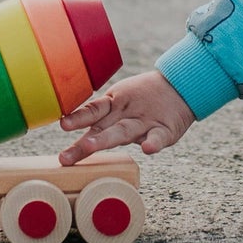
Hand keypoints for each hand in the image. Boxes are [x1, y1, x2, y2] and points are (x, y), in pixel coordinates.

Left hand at [58, 71, 193, 163]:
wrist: (180, 86)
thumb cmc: (144, 99)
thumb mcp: (120, 102)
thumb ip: (99, 116)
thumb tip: (66, 125)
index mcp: (114, 107)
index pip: (92, 112)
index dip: (78, 118)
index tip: (62, 125)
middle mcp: (126, 115)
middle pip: (103, 128)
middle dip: (85, 141)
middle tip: (67, 156)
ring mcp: (145, 122)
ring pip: (125, 131)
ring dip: (108, 139)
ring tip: (91, 146)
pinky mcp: (165, 130)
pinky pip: (159, 137)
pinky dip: (154, 143)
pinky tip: (148, 149)